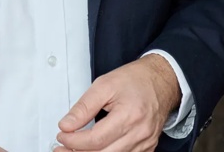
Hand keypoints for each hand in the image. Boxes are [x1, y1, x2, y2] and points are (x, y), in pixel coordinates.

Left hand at [56, 54, 180, 151]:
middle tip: (61, 148)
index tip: (62, 135)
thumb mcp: (105, 84)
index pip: (96, 139)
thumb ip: (84, 106)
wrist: (162, 80)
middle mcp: (140, 133)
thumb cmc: (136, 79)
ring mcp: (145, 143)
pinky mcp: (148, 148)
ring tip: (74, 151)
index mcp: (129, 115)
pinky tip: (94, 151)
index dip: (74, 141)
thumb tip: (67, 124)